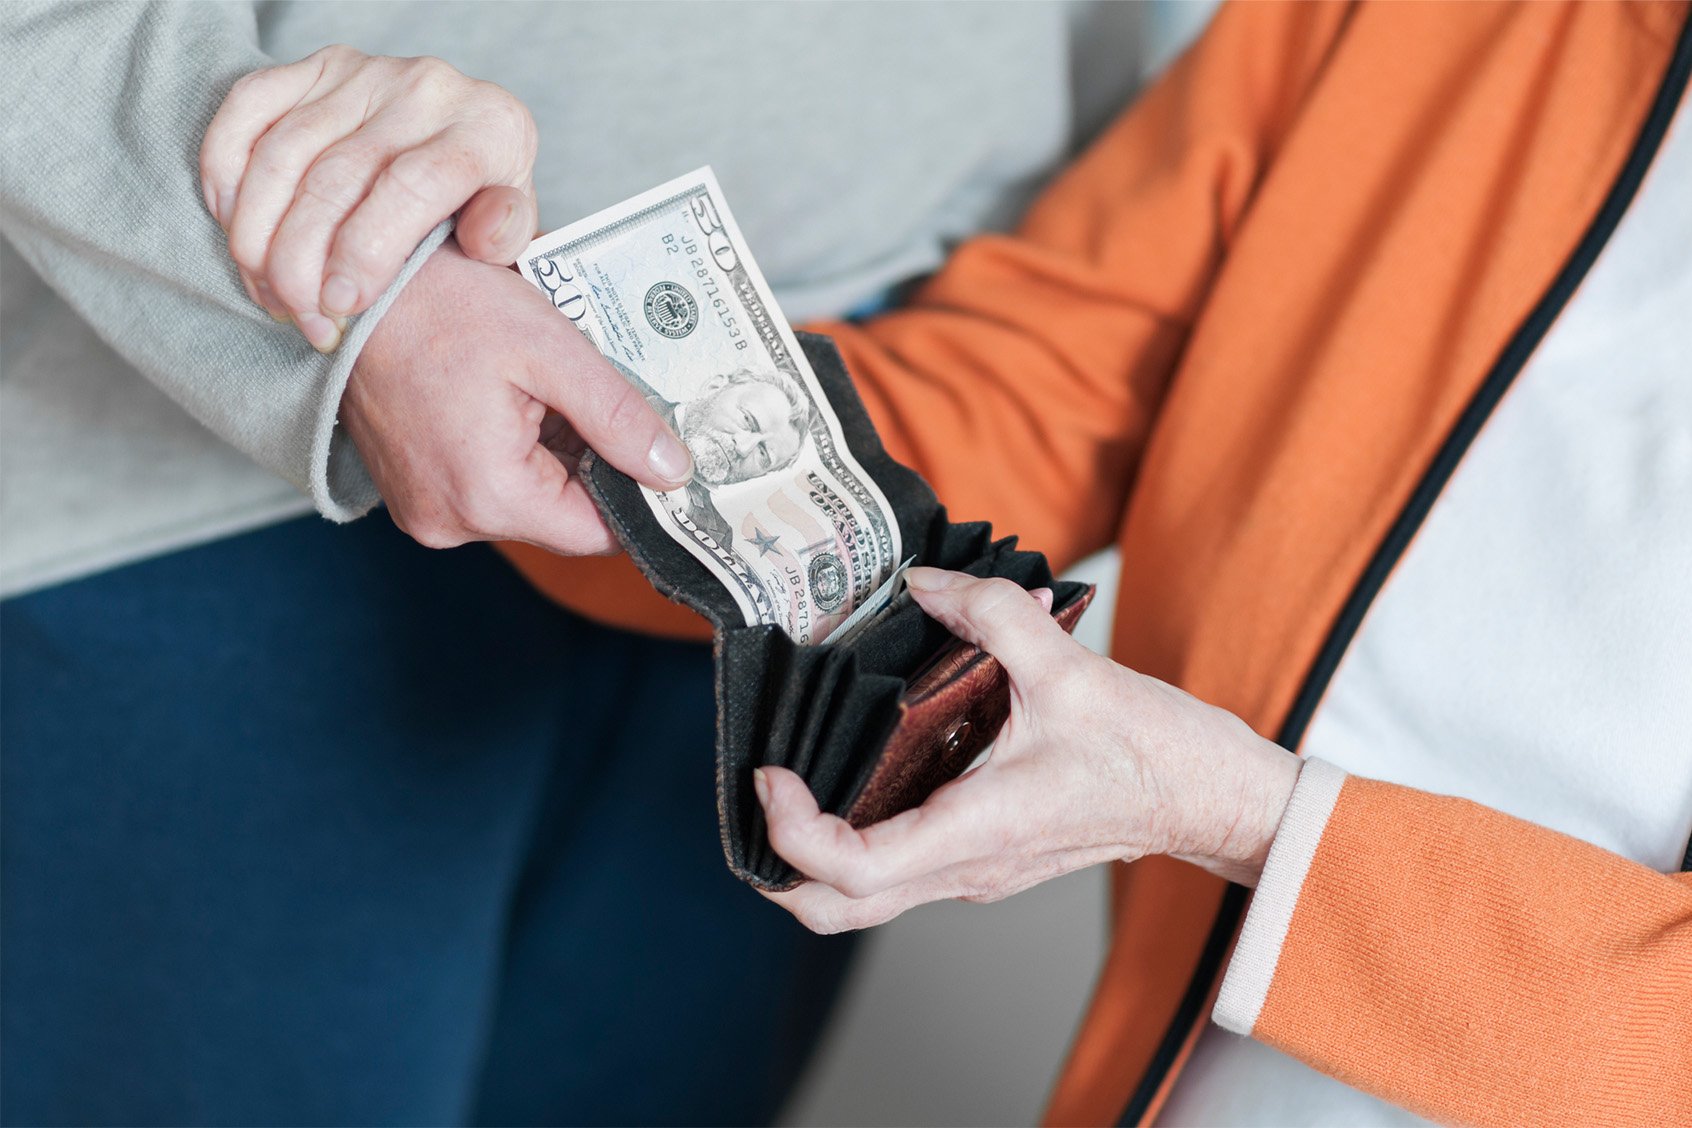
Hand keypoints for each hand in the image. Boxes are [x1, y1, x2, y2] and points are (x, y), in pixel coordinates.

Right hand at [200, 45, 537, 351]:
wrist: (465, 128)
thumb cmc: (484, 193)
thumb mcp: (513, 217)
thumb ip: (506, 233)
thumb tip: (484, 239)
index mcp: (487, 129)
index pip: (411, 188)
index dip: (365, 253)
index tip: (340, 306)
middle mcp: (425, 89)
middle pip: (336, 178)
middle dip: (303, 262)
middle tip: (302, 317)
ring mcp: (365, 72)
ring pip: (283, 153)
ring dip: (260, 233)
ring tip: (269, 290)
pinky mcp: (315, 65)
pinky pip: (248, 108)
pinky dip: (227, 171)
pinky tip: (234, 225)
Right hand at [343, 240, 692, 553]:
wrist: (348, 286)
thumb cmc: (438, 305)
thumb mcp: (550, 350)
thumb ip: (619, 416)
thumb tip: (673, 472)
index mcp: (489, 496)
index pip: (599, 533)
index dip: (637, 492)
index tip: (657, 450)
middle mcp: (451, 521)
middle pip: (563, 516)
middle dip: (591, 461)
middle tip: (594, 396)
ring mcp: (425, 510)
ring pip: (528, 500)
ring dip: (552, 451)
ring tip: (542, 387)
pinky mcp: (413, 491)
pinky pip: (488, 485)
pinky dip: (512, 449)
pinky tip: (509, 396)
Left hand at [755, 568, 1302, 932]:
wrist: (1214, 798)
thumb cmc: (1157, 752)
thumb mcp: (1071, 667)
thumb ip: (991, 613)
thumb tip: (927, 583)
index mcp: (977, 831)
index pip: (851, 869)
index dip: (791, 830)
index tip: (772, 773)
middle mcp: (967, 868)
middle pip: (836, 910)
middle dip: (779, 864)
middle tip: (763, 792)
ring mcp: (976, 871)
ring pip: (864, 899)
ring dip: (813, 855)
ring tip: (794, 780)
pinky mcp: (986, 859)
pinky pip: (899, 871)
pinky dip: (857, 839)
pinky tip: (860, 774)